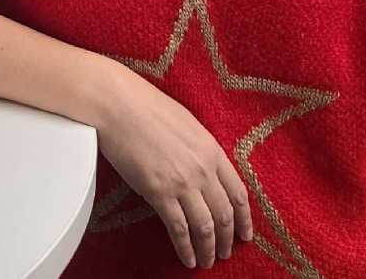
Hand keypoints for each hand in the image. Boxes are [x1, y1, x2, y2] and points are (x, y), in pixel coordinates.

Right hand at [95, 65, 252, 269]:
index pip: (238, 193)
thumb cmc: (147, 106)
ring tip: (207, 261)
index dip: (244, 219)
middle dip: (227, 239)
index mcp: (212, 150)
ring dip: (208, 249)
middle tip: (226, 253)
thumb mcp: (187, 124)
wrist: (120, 104)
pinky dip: (185, 248)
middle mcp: (203, 169)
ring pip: (205, 227)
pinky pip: (179, 229)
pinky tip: (187, 258)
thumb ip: (200, 149)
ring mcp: (182, 182)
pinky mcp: (159, 192)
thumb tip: (203, 168)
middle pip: (224, 214)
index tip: (245, 234)